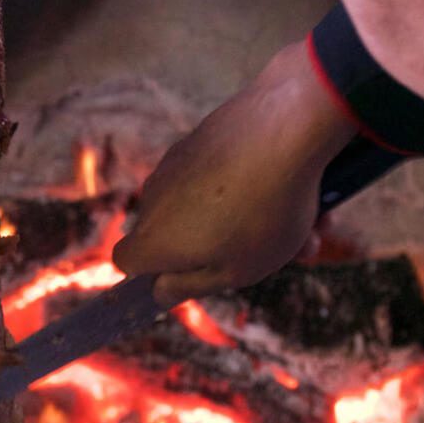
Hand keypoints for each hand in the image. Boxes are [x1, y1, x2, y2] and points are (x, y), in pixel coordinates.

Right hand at [113, 38, 356, 306]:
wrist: (285, 130)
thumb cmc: (262, 213)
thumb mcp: (234, 272)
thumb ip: (191, 287)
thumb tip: (160, 292)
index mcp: (154, 239)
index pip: (126, 261)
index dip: (154, 273)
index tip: (190, 275)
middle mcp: (153, 199)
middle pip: (172, 233)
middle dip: (215, 247)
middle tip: (267, 255)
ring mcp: (176, 165)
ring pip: (203, 205)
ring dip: (242, 218)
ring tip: (298, 224)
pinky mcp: (200, 139)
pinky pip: (219, 175)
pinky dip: (247, 186)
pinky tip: (292, 188)